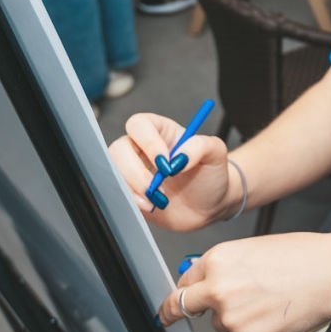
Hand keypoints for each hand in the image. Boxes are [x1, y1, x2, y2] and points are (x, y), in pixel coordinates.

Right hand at [109, 113, 232, 230]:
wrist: (209, 206)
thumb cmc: (211, 174)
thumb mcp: (216, 153)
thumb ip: (200, 146)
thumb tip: (178, 157)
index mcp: (160, 130)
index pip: (139, 125)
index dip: (147, 142)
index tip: (165, 163)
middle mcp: (142, 148)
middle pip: (119, 149)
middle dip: (136, 172)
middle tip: (159, 186)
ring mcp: (134, 171)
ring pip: (114, 172)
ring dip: (134, 188)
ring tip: (159, 200)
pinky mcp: (131, 192)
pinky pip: (118, 193)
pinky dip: (132, 202)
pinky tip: (151, 206)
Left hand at [161, 232, 330, 331]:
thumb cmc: (304, 257)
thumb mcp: (256, 248)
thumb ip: (230, 266)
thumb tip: (215, 279)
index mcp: (219, 257)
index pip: (186, 279)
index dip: (184, 290)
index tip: (176, 299)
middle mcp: (217, 286)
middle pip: (183, 304)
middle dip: (174, 312)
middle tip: (169, 318)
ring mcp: (229, 315)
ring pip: (216, 325)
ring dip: (230, 322)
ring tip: (263, 308)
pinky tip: (260, 326)